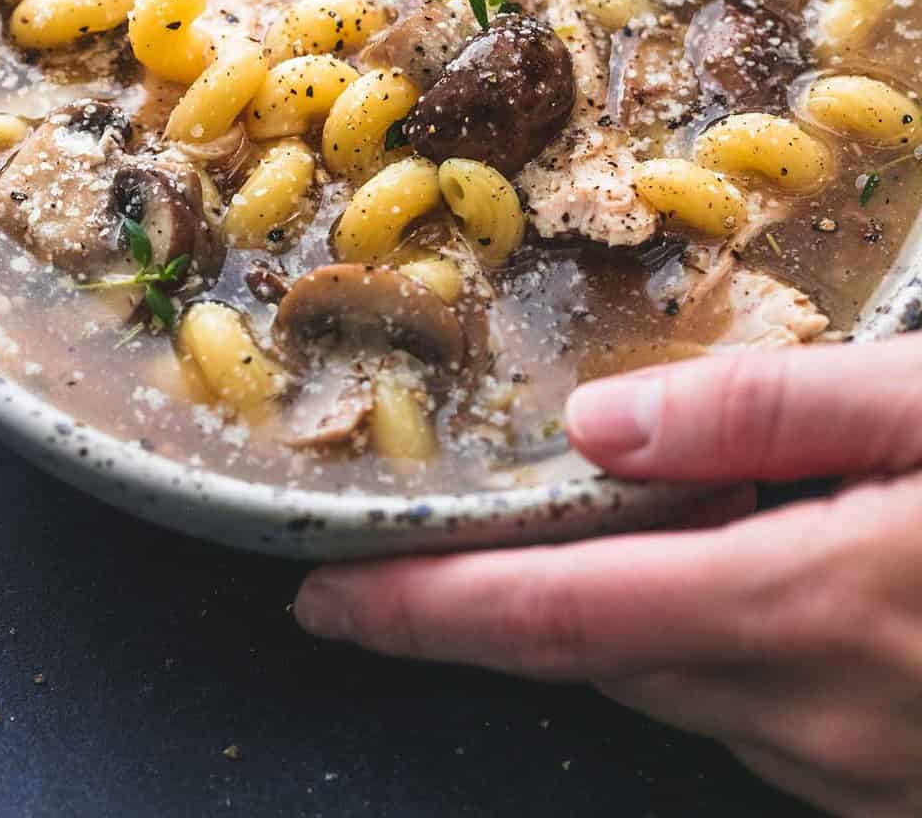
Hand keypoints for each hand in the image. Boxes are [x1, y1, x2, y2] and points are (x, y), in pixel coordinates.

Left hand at [296, 337, 921, 815]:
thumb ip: (765, 409)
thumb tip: (595, 425)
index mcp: (804, 605)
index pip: (557, 618)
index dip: (422, 610)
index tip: (324, 594)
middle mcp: (813, 717)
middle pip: (603, 656)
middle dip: (504, 603)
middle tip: (439, 534)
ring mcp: (858, 774)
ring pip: (678, 689)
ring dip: (624, 615)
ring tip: (612, 517)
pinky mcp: (893, 792)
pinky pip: (758, 718)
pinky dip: (714, 646)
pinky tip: (748, 570)